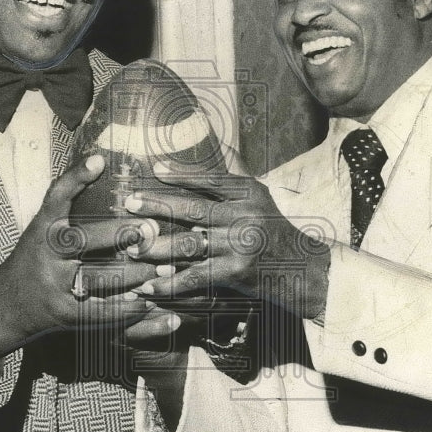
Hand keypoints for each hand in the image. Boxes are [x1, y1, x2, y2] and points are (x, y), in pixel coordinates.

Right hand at [0, 155, 179, 358]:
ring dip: (133, 274)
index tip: (98, 161)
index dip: (75, 178)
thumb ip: (67, 198)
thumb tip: (99, 160)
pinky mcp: (65, 314)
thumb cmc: (36, 256)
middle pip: (82, 240)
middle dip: (118, 234)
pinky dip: (126, 310)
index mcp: (43, 228)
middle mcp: (47, 255)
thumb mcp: (43, 226)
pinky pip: (100, 313)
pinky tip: (149, 302)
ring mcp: (55, 285)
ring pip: (98, 278)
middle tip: (150, 229)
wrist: (6, 304)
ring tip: (162, 268)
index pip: (56, 197)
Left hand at [123, 163, 330, 318]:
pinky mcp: (237, 273)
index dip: (182, 174)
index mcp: (250, 194)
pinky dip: (170, 283)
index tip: (154, 170)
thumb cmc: (273, 231)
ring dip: (156, 247)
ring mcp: (241, 246)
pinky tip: (149, 286)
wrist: (302, 271)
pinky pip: (196, 277)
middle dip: (157, 206)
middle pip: (193, 209)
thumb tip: (218, 144)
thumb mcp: (260, 198)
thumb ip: (234, 180)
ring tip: (131, 248)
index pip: (211, 179)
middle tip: (129, 204)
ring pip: (189, 244)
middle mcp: (246, 216)